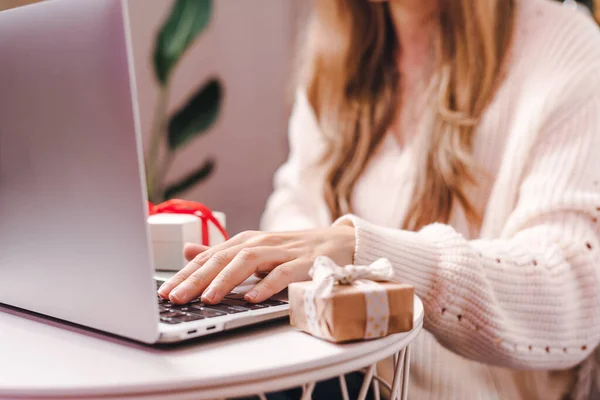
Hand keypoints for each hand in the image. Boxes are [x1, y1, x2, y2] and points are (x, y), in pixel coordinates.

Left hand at [157, 226, 354, 304]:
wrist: (339, 241)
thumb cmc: (293, 249)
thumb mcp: (254, 249)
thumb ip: (222, 252)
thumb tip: (187, 251)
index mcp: (245, 241)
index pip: (209, 256)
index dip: (185, 273)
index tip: (164, 291)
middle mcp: (260, 243)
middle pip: (223, 258)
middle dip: (196, 278)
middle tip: (175, 297)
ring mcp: (282, 252)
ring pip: (248, 261)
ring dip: (226, 280)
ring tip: (207, 299)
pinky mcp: (303, 263)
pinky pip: (283, 274)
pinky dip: (267, 285)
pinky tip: (252, 299)